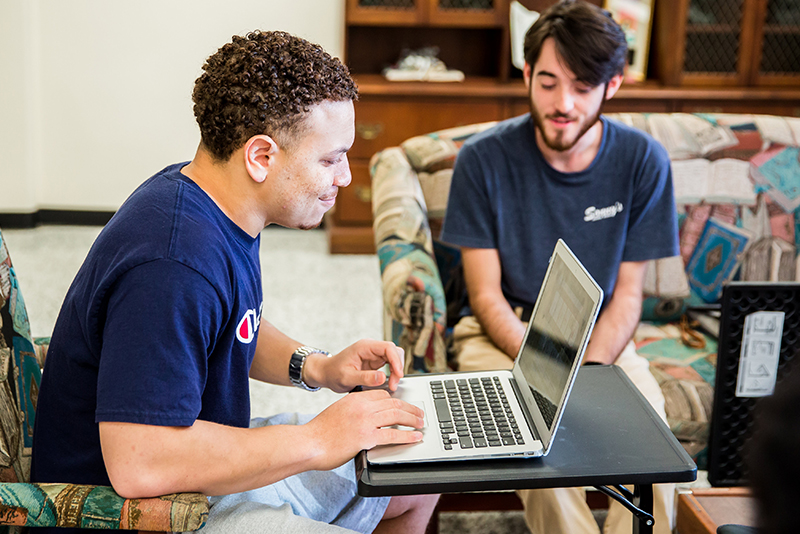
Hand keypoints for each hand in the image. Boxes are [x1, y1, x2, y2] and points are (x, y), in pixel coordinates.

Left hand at [304, 339, 404, 392]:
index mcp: (364, 347)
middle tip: (393, 384)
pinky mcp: (375, 361)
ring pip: (394, 358)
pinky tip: (388, 383)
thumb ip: (365, 378)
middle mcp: (371, 348)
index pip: (388, 347)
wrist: (326, 373)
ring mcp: (373, 354)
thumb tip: (383, 378)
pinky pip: (389, 364)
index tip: (399, 374)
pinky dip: (392, 373)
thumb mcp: (347, 378)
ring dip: (396, 371)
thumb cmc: (333, 373)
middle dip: (398, 367)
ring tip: (391, 385)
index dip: (396, 360)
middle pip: (394, 352)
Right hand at [305, 389, 423, 470]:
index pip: (382, 394)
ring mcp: (365, 421)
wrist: (308, 443)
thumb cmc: (319, 431)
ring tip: (420, 424)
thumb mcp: (337, 411)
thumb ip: (352, 410)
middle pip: (393, 403)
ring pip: (396, 416)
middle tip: (419, 413)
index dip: (396, 399)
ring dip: (412, 420)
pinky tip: (414, 437)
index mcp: (355, 399)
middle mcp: (362, 407)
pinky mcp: (366, 437)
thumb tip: (364, 417)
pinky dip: (407, 436)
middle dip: (409, 408)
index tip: (404, 405)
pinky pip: (392, 434)